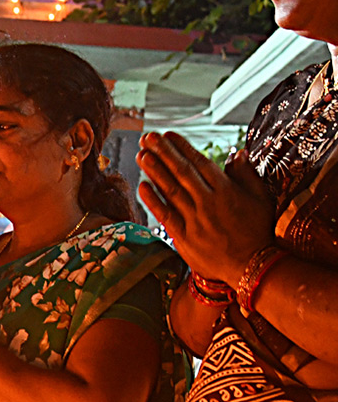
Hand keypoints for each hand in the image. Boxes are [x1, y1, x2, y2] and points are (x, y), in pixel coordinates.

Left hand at [137, 132, 274, 283]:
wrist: (253, 267)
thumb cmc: (257, 230)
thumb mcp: (260, 199)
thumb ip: (247, 174)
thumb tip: (238, 152)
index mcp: (226, 190)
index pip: (200, 163)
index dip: (182, 147)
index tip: (167, 134)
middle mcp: (209, 202)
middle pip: (182, 172)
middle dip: (164, 153)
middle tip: (148, 137)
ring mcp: (195, 219)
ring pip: (172, 190)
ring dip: (155, 171)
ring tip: (141, 154)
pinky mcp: (185, 237)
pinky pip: (166, 215)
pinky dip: (154, 201)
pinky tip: (142, 186)